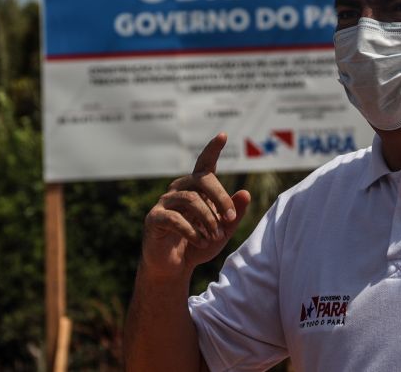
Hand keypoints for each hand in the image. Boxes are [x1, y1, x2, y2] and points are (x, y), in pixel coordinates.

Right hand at [141, 133, 250, 280]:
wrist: (174, 267)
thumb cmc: (200, 244)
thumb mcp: (223, 230)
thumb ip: (234, 213)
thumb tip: (246, 192)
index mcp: (196, 188)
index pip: (205, 164)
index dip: (213, 149)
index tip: (223, 135)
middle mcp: (179, 189)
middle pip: (202, 180)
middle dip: (221, 198)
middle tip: (230, 219)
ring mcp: (165, 202)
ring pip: (191, 200)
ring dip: (208, 220)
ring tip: (215, 237)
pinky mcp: (154, 218)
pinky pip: (175, 218)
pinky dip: (192, 231)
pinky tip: (201, 242)